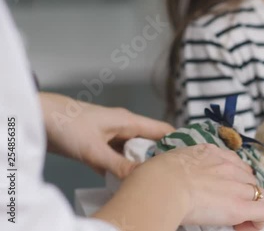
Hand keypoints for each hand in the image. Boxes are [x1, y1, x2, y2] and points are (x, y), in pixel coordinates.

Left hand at [39, 92, 173, 178]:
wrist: (38, 116)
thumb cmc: (66, 124)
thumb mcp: (94, 149)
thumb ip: (118, 165)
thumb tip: (142, 178)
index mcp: (129, 121)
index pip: (163, 130)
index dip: (178, 141)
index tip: (189, 156)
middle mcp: (124, 127)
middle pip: (151, 143)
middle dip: (160, 157)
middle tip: (170, 175)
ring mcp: (111, 136)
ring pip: (133, 152)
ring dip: (140, 164)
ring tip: (151, 180)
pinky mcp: (99, 145)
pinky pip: (117, 158)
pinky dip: (122, 168)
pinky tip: (125, 182)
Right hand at [94, 144, 263, 230]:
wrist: (162, 186)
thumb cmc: (156, 176)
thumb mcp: (170, 160)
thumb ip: (180, 164)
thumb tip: (171, 171)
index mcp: (211, 153)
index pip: (234, 163)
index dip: (232, 179)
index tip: (223, 191)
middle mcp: (228, 166)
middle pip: (249, 179)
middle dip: (243, 193)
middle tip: (228, 208)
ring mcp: (236, 185)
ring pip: (260, 193)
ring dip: (252, 206)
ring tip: (238, 220)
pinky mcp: (239, 206)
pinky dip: (258, 220)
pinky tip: (245, 226)